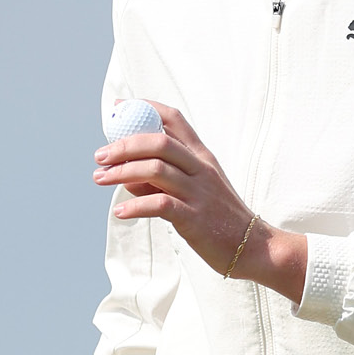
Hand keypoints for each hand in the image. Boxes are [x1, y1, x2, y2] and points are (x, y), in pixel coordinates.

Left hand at [92, 100, 306, 302]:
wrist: (254, 247)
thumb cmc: (218, 217)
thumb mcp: (195, 189)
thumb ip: (163, 178)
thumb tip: (126, 175)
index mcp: (202, 156)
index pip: (174, 119)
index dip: (145, 108)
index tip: (119, 107)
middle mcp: (201, 168)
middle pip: (159, 141)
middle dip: (124, 144)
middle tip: (100, 155)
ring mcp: (199, 192)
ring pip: (156, 170)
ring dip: (122, 172)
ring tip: (99, 178)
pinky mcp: (195, 218)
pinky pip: (160, 205)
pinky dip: (135, 206)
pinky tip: (119, 211)